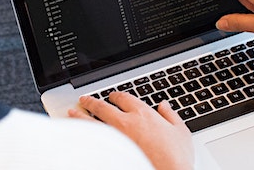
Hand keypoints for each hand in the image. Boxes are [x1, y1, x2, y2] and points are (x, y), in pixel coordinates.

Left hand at [69, 92, 193, 169]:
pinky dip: (82, 133)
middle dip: (92, 101)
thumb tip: (165, 106)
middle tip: (85, 99)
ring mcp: (115, 137)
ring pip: (92, 121)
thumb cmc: (175, 157)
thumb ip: (171, 116)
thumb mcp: (181, 132)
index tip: (112, 97)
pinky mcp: (110, 151)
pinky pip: (92, 139)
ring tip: (72, 111)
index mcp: (143, 114)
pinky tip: (77, 133)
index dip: (116, 96)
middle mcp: (126, 122)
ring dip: (80, 115)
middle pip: (103, 107)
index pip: (125, 98)